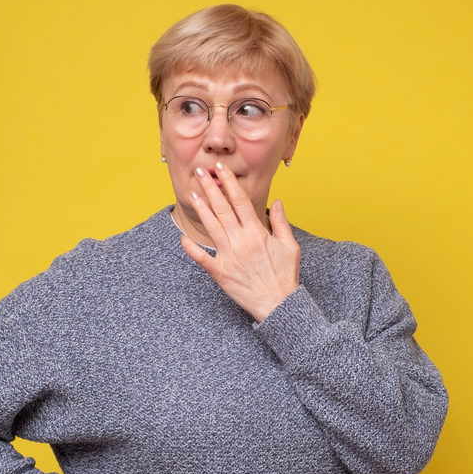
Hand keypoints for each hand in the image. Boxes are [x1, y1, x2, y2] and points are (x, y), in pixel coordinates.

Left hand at [180, 162, 300, 321]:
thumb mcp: (290, 246)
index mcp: (257, 233)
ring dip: (201, 209)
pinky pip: (202, 258)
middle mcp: (241, 241)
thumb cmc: (285, 276)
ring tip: (192, 193)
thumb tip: (277, 201)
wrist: (279, 304)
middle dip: (210, 188)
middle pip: (222, 209)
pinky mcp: (220, 273)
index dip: (229, 183)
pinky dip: (191, 249)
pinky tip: (182, 237)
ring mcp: (229, 257)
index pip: (240, 201)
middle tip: (200, 172)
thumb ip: (281, 222)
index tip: (222, 168)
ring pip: (211, 227)